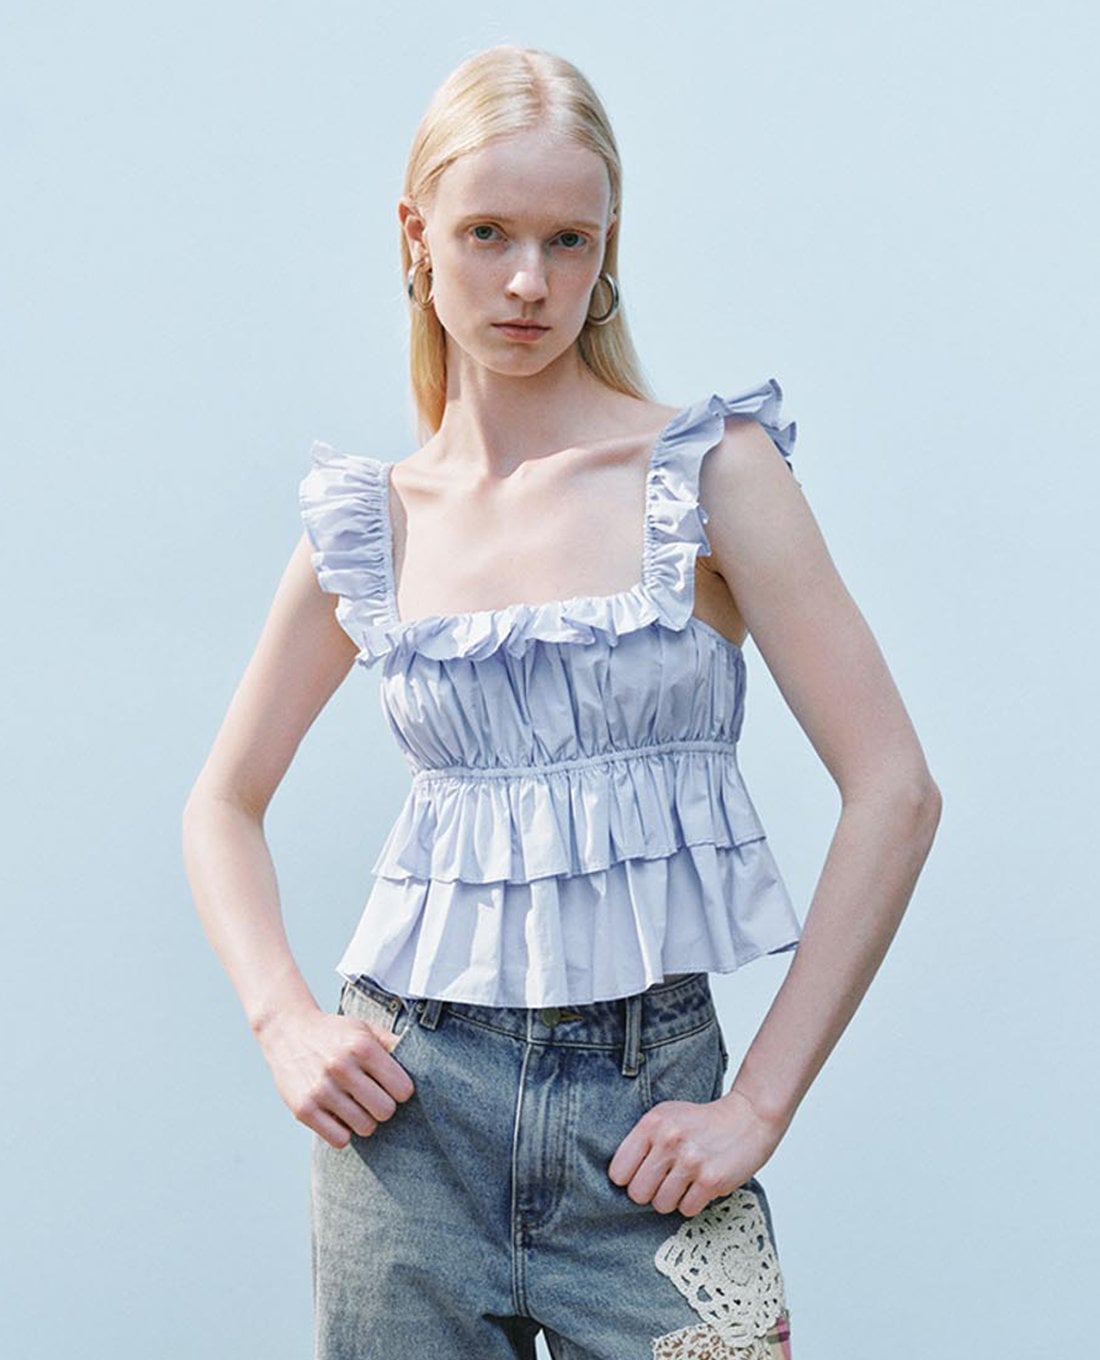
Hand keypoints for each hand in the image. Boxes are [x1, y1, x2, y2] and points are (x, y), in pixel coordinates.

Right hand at [256, 1005, 415, 1148]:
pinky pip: (340, 1139)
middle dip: (384, 1108)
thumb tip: (424, 1060)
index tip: (391, 1087)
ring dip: (364, 1120)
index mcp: (362, 1047)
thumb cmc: (335, 1033)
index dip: (401, 1091)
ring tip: (355, 1105)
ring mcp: (321, 1090)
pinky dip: (343, 1132)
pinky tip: (339, 1115)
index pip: (403, 1089)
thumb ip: (393, 1045)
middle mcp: (341, 1067)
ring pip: (364, 1128)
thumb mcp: (365, 1029)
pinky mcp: (303, 1109)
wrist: (287, 1030)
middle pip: (385, 1111)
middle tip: (373, 1098)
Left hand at [607, 1087, 785, 1217]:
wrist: (748, 1117)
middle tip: (663, 1183)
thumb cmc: (702, 1121)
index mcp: (652, 1123)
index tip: (639, 1176)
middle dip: (649, 1193)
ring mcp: (690, 1161)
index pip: (618, 1171)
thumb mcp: (666, 1116)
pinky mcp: (711, 1180)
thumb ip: (642, 1141)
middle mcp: (669, 1141)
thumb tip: (620, 1178)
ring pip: (661, 1205)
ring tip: (683, 1183)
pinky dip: (692, 1203)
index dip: (628, 1179)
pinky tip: (700, 1186)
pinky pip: (686, 1210)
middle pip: (637, 1193)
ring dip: (671, 1200)